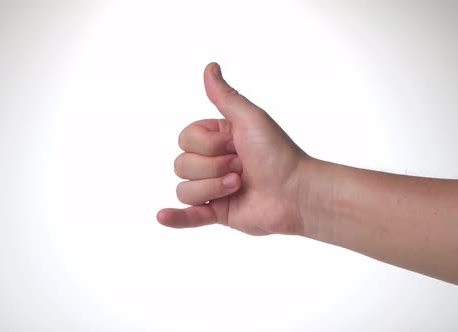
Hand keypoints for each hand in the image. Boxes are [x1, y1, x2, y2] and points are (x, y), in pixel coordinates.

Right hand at [157, 63, 313, 235]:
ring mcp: (213, 189)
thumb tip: (210, 67)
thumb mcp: (250, 119)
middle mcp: (212, 162)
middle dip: (211, 166)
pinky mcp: (217, 213)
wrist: (295, 193)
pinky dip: (175, 217)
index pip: (185, 138)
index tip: (234, 144)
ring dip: (212, 188)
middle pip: (181, 164)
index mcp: (217, 139)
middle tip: (241, 167)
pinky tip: (162, 216)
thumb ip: (225, 97)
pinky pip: (188, 216)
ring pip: (184, 189)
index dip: (207, 143)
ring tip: (238, 186)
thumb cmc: (278, 154)